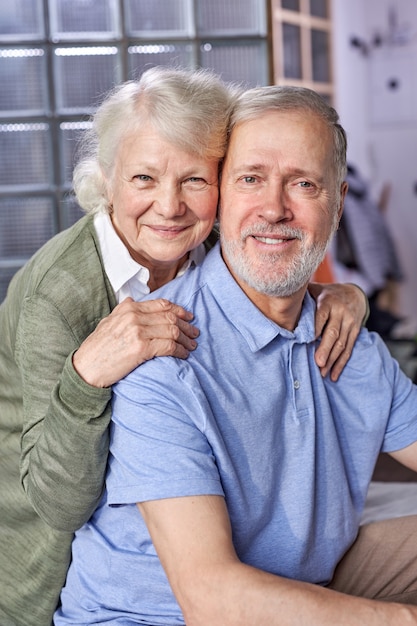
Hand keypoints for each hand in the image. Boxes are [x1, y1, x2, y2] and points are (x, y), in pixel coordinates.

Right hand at [72, 298, 198, 387]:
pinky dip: (180, 350)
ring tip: (192, 346)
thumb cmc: (96, 348)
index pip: (161, 305)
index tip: (189, 317)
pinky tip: (184, 355)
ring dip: (186, 340)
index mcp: (128, 308)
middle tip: (195, 333)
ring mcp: (138, 332)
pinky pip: (169, 346)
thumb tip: (133, 301)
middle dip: (186, 325)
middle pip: (170, 317)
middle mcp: (134, 317)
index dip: (179, 310)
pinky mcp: (141, 348)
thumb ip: (122, 311)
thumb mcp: (108, 322)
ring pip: (172, 331)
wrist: (86, 368)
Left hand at [309, 283, 367, 381]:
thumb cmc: (326, 294)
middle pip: (333, 332)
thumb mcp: (315, 290)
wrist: (354, 294)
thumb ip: (302, 296)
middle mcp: (341, 312)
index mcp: (327, 301)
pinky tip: (333, 375)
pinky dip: (341, 363)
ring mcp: (350, 322)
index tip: (309, 341)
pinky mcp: (356, 332)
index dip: (316, 328)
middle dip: (325, 349)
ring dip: (332, 360)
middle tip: (318, 362)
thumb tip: (280, 301)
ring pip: (341, 343)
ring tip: (323, 373)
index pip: (321, 316)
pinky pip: (349, 349)